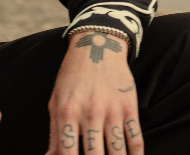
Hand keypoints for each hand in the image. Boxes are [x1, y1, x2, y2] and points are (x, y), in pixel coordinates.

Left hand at [46, 31, 142, 154]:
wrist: (96, 45)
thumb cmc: (71, 78)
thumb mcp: (55, 102)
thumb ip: (54, 134)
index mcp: (66, 114)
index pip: (68, 153)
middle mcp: (90, 114)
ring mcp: (112, 112)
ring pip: (117, 152)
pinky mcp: (129, 108)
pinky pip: (135, 139)